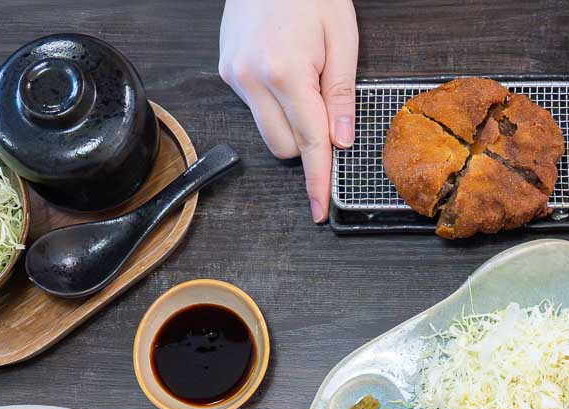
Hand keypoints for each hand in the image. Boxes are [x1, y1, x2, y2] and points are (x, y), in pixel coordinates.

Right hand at [219, 0, 358, 221]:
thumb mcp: (342, 39)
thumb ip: (341, 95)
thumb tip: (341, 140)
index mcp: (286, 73)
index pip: (308, 143)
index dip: (318, 180)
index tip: (321, 209)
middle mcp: (252, 78)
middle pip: (283, 146)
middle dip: (307, 144)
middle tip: (326, 110)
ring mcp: (234, 75)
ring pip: (266, 130)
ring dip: (289, 122)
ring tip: (304, 80)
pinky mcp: (226, 70)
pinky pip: (254, 107)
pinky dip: (273, 102)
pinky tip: (283, 69)